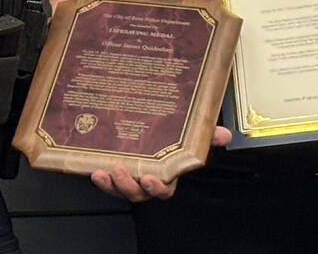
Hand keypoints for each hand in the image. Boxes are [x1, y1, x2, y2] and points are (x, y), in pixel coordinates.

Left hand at [89, 125, 229, 200]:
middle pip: (138, 192)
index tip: (151, 180)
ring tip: (105, 170)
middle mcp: (143, 179)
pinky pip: (103, 180)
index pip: (164, 188)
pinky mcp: (108, 170)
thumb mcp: (186, 135)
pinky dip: (98, 178)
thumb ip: (204, 135)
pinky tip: (93, 169)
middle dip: (129, 186)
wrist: (135, 124)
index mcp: (164, 175)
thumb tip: (223, 134)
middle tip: (121, 171)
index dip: (157, 188)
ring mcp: (125, 176)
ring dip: (111, 183)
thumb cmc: (165, 138)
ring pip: (118, 189)